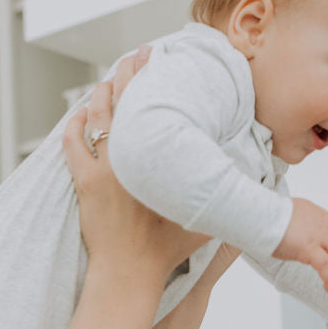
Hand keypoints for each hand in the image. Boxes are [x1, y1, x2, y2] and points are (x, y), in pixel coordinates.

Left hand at [63, 58, 209, 281]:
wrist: (130, 272)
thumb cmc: (166, 250)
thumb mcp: (205, 216)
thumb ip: (226, 192)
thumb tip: (253, 174)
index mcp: (158, 158)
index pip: (152, 103)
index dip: (151, 74)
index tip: (156, 56)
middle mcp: (128, 156)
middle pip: (122, 99)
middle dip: (129, 73)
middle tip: (136, 56)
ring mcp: (102, 168)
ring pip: (96, 117)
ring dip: (102, 94)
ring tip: (109, 81)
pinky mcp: (84, 183)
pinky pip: (73, 145)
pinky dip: (75, 126)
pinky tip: (79, 116)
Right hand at [273, 197, 327, 292]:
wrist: (259, 214)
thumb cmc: (267, 214)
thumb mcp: (291, 213)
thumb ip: (300, 222)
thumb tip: (296, 231)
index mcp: (317, 214)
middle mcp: (321, 223)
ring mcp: (317, 235)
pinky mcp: (308, 249)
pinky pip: (326, 267)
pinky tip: (327, 287)